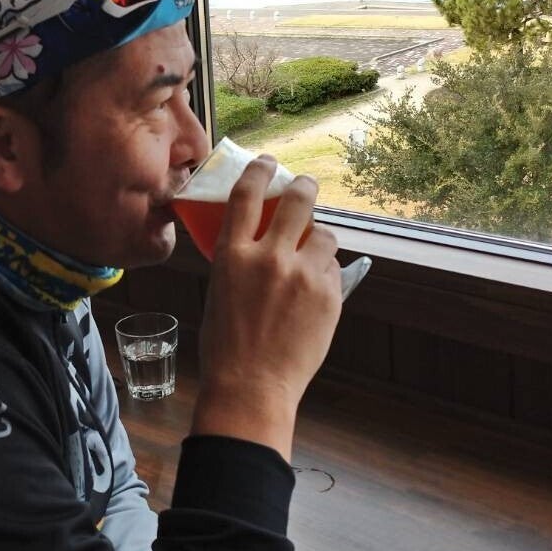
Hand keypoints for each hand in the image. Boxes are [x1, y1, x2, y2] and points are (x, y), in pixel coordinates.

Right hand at [192, 156, 341, 460]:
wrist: (251, 386)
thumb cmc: (225, 345)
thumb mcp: (219, 291)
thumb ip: (239, 260)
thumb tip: (259, 240)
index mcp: (233, 254)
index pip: (247, 194)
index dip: (259, 170)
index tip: (267, 163)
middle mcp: (269, 258)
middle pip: (297, 200)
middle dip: (305, 187)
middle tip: (306, 187)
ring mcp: (303, 276)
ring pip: (324, 235)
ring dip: (318, 239)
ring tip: (310, 256)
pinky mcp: (329, 296)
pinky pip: (333, 270)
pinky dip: (325, 275)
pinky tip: (312, 295)